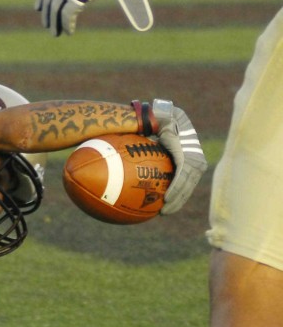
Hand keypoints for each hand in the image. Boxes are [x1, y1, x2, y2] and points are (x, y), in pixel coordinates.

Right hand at [149, 99, 207, 213]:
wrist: (157, 114)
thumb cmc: (150, 127)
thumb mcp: (150, 145)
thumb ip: (148, 159)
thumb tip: (130, 172)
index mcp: (190, 157)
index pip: (187, 179)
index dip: (179, 193)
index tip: (168, 204)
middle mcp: (195, 158)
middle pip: (189, 185)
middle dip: (178, 201)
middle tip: (165, 212)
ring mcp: (194, 158)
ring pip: (187, 184)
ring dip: (177, 199)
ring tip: (165, 210)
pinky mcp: (188, 157)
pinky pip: (182, 177)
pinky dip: (175, 189)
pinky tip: (166, 199)